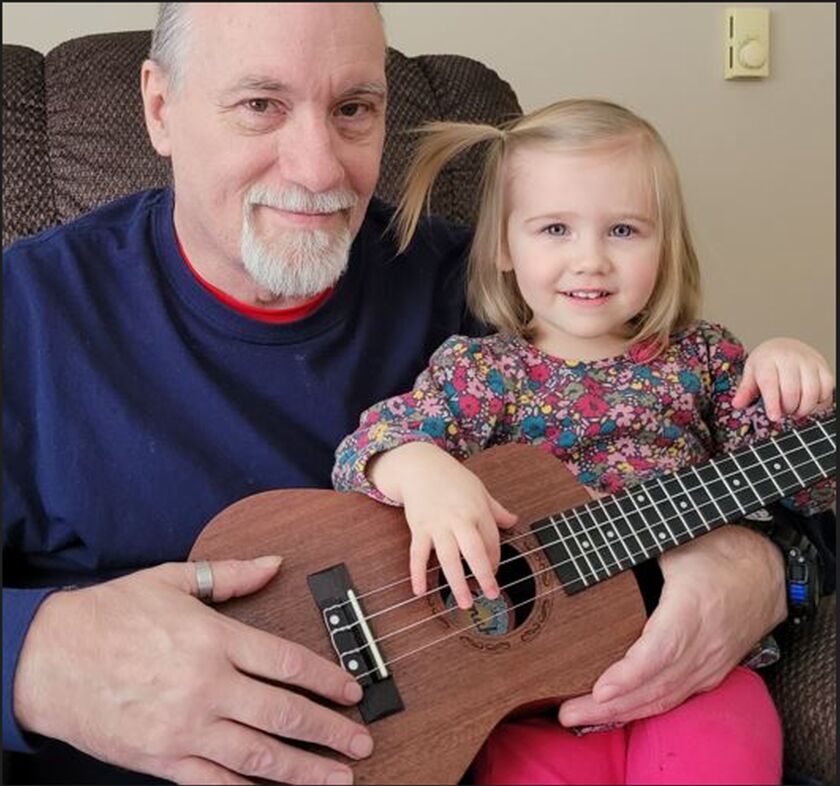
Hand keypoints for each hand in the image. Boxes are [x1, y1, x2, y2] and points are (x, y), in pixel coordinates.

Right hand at [13, 557, 372, 784]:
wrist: (48, 659)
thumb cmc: (110, 615)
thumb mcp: (173, 580)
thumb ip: (230, 574)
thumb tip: (274, 563)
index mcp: (214, 639)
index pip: (288, 663)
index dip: (326, 679)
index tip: (352, 691)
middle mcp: (206, 686)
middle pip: (284, 713)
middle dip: (330, 730)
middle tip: (361, 740)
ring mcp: (185, 727)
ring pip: (258, 755)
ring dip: (304, 769)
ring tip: (338, 777)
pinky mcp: (162, 759)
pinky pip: (215, 783)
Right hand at [368, 443, 517, 608]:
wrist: (421, 465)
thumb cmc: (452, 478)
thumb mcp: (479, 490)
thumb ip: (495, 509)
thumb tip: (514, 521)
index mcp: (477, 510)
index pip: (491, 541)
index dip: (495, 560)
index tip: (494, 573)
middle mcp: (458, 519)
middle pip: (473, 551)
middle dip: (484, 574)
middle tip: (492, 595)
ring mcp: (437, 524)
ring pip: (448, 557)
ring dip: (456, 582)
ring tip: (464, 603)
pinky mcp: (419, 528)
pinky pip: (418, 554)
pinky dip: (417, 573)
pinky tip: (419, 591)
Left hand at [557, 525, 785, 726]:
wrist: (770, 571)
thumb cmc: (720, 550)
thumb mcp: (677, 540)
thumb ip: (636, 550)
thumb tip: (593, 547)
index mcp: (692, 610)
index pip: (659, 653)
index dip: (629, 676)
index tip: (600, 689)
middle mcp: (703, 646)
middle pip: (655, 686)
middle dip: (610, 707)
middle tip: (568, 713)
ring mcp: (708, 663)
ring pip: (664, 698)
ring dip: (622, 714)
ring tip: (580, 717)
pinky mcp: (710, 671)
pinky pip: (675, 697)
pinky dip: (644, 709)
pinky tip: (618, 713)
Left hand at [732, 337, 833, 420]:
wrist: (785, 347)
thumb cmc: (767, 363)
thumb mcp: (751, 374)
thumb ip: (745, 390)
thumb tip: (737, 404)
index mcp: (768, 360)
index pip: (770, 383)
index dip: (773, 403)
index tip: (774, 417)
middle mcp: (790, 359)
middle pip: (792, 391)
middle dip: (787, 408)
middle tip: (783, 411)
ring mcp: (809, 362)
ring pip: (811, 392)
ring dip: (804, 408)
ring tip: (795, 409)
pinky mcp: (823, 367)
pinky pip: (827, 389)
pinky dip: (819, 402)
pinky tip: (809, 402)